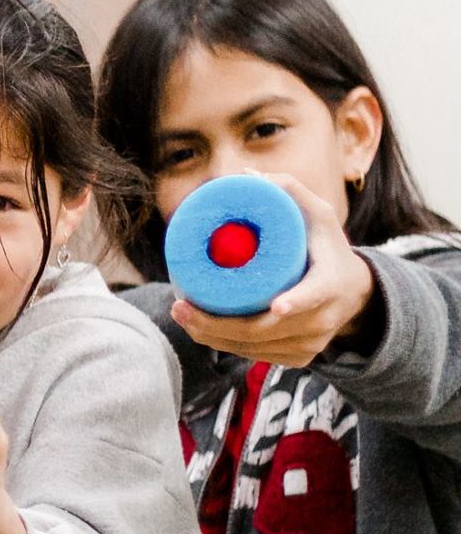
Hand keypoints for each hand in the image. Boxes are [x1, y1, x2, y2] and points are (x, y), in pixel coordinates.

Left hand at [171, 172, 376, 367]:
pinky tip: (197, 330)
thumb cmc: (327, 247)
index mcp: (331, 284)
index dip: (296, 302)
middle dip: (218, 324)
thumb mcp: (317, 215)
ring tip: (180, 313)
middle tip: (181, 306)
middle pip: (265, 330)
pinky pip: (254, 355)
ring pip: (253, 347)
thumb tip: (246, 175)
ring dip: (212, 336)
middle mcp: (324, 320)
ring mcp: (311, 344)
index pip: (315, 296)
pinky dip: (224, 345)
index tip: (276, 305)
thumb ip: (287, 190)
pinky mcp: (298, 358)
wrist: (354, 292)